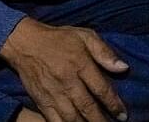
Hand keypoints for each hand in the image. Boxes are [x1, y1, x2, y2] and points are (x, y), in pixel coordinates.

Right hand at [0, 17, 129, 121]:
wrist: (24, 43)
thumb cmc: (58, 39)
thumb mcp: (84, 36)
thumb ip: (104, 52)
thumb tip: (123, 68)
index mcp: (79, 64)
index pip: (101, 89)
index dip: (114, 104)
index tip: (123, 115)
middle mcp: (67, 81)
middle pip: (87, 107)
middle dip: (101, 120)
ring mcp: (53, 94)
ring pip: (72, 117)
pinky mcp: (41, 102)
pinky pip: (55, 121)